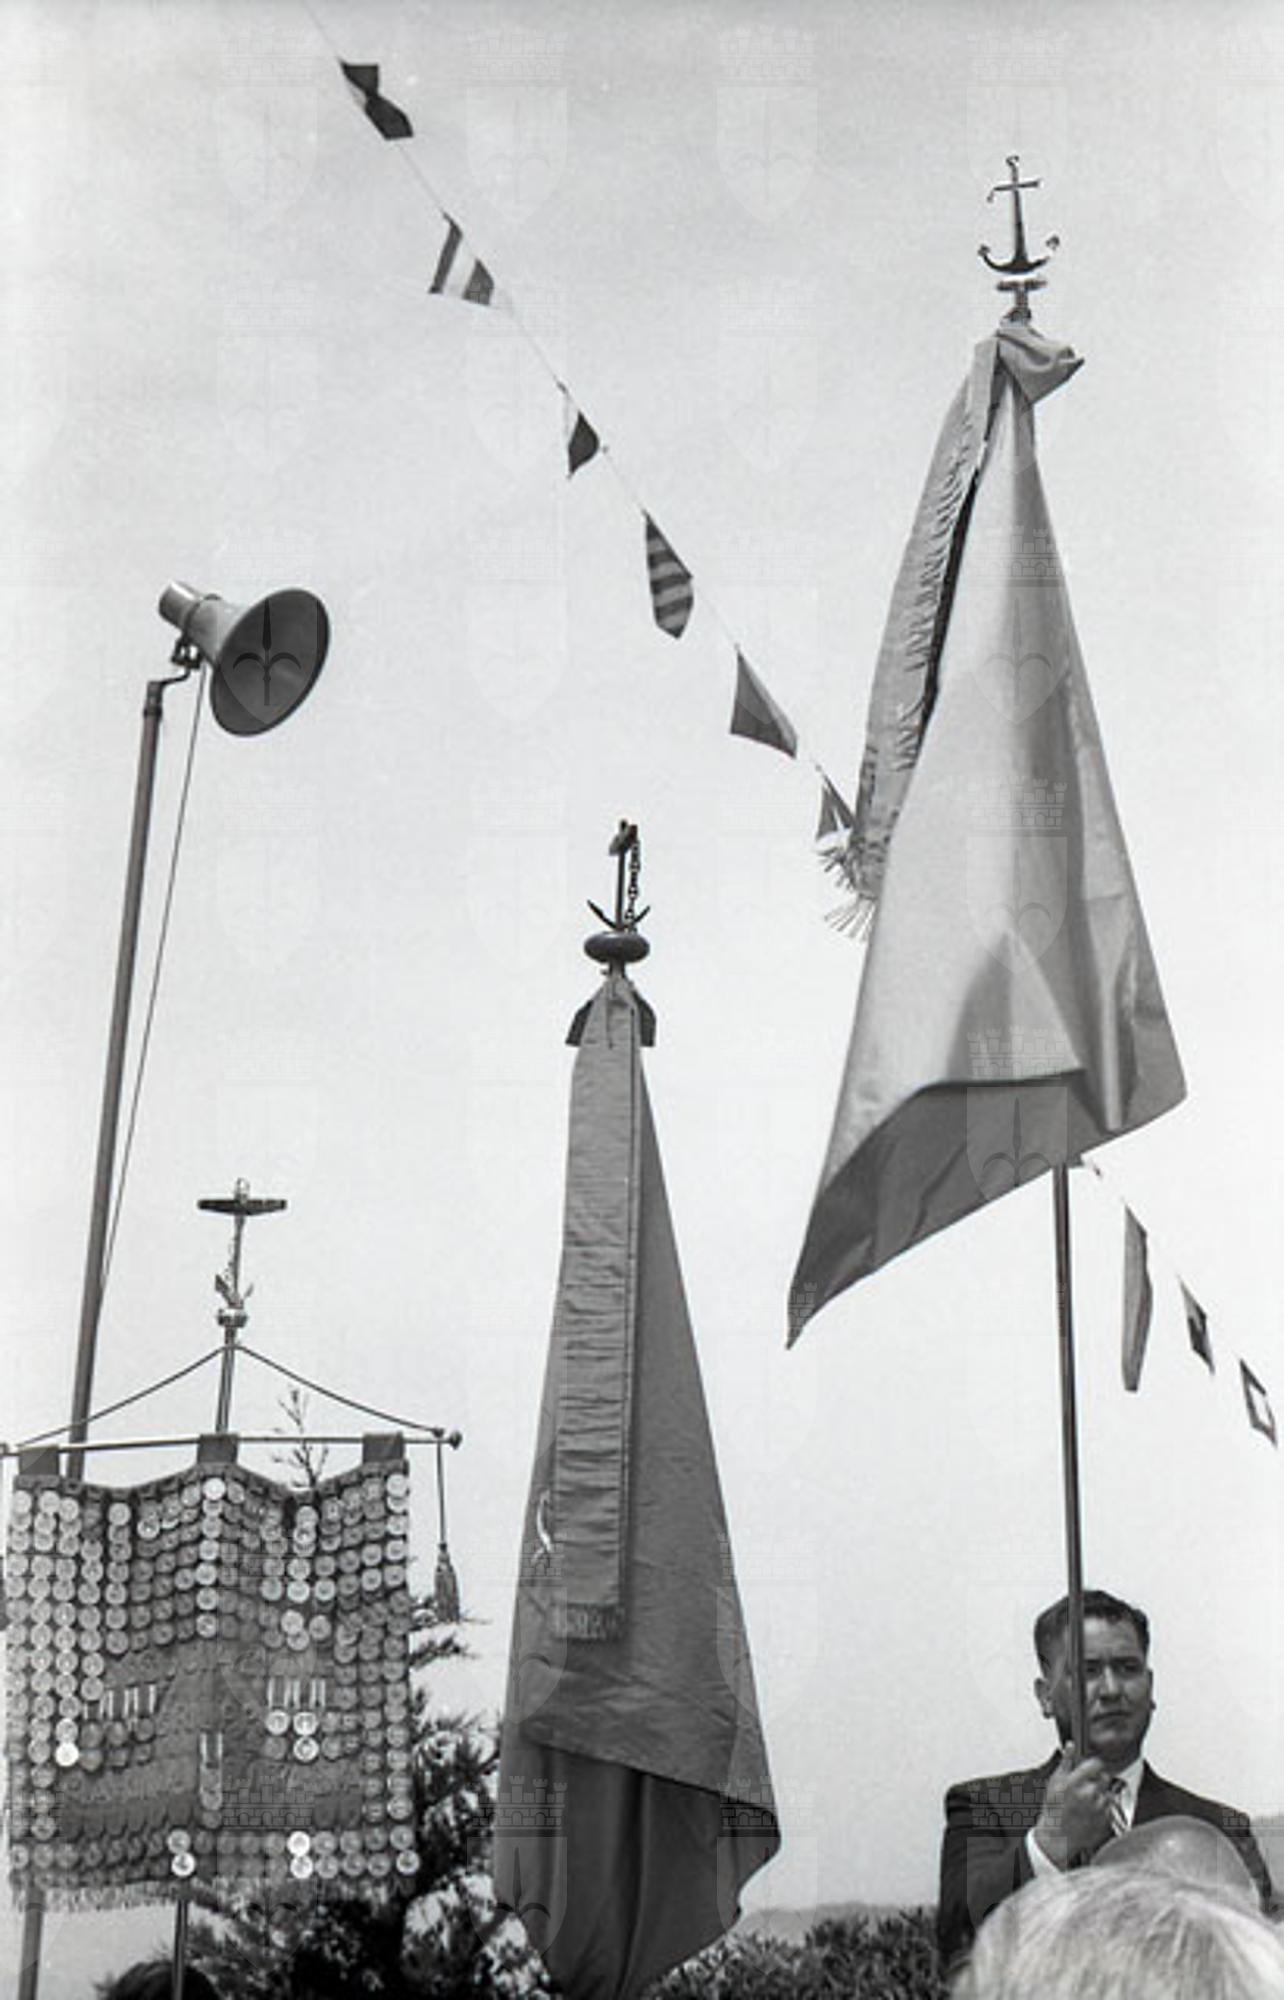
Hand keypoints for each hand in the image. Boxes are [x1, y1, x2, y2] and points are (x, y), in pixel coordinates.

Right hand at [1032, 1744, 1115, 1868]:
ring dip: (1101, 1793)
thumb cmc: (1054, 1810)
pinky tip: (1091, 1811)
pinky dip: (1104, 1807)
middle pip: (1104, 1777)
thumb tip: (1070, 1745)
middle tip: (1087, 1786)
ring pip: (1108, 1792)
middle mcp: (1090, 1794)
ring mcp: (1099, 1808)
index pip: (1096, 1764)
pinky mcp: (1106, 1819)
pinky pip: (1110, 1807)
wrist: (1057, 1837)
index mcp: (1076, 1782)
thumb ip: (1065, 1762)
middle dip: (1097, 1779)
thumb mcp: (1054, 1782)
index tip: (1091, 1767)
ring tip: (1088, 1801)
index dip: (1094, 1764)